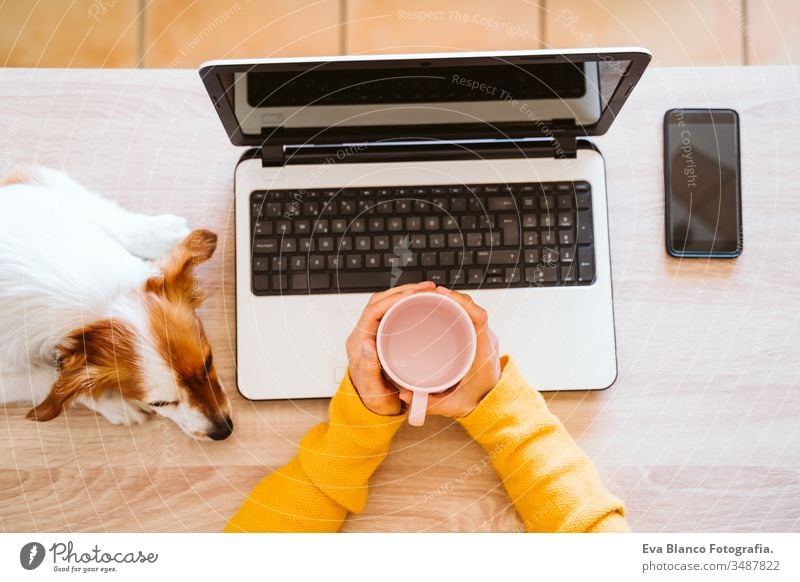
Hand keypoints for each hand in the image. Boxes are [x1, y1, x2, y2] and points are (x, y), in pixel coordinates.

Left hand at [346, 281, 436, 414]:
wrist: (373, 407)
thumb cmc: (373, 400)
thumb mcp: (372, 389)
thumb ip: (368, 368)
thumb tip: (367, 343)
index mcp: (358, 343)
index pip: (372, 311)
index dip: (392, 299)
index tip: (413, 294)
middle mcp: (363, 334)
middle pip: (380, 302)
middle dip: (403, 291)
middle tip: (427, 288)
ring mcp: (372, 333)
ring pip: (386, 304)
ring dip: (405, 294)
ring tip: (428, 291)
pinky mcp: (382, 335)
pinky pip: (391, 312)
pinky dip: (407, 304)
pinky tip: (422, 303)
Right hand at [399, 286, 500, 417]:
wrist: (496, 404)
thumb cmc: (478, 403)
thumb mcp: (455, 407)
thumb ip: (430, 404)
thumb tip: (403, 395)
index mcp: (483, 353)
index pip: (479, 318)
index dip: (462, 303)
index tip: (442, 294)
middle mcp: (486, 341)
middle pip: (473, 309)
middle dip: (452, 297)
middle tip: (429, 293)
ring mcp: (485, 338)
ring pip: (472, 311)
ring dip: (454, 301)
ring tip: (432, 297)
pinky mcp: (480, 338)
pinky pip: (471, 317)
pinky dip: (456, 309)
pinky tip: (441, 307)